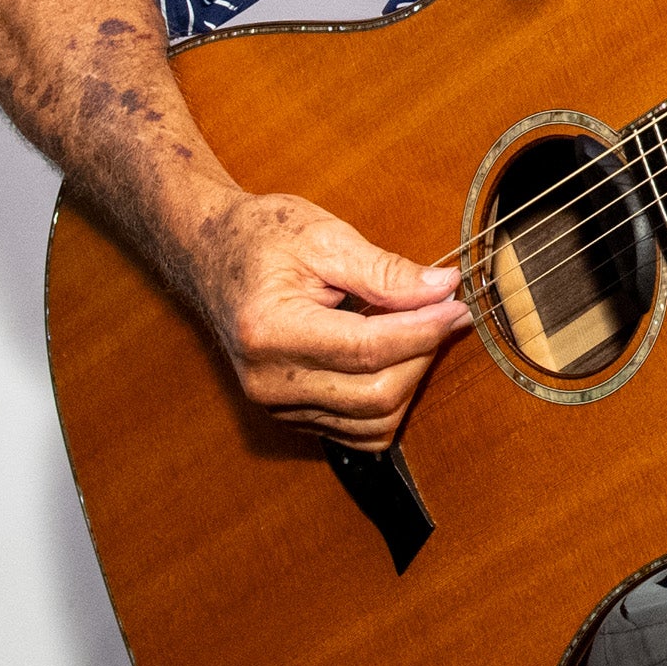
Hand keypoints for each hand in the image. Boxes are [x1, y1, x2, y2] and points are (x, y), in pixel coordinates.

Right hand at [177, 190, 471, 452]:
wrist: (209, 253)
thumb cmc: (261, 236)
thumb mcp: (323, 236)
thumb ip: (385, 270)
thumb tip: (443, 288)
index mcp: (270, 331)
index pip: (368, 350)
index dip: (423, 331)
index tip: (457, 306)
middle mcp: (267, 381)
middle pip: (375, 395)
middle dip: (422, 355)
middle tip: (445, 312)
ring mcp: (274, 405)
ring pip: (372, 421)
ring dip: (409, 380)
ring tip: (417, 330)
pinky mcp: (288, 415)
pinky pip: (357, 429)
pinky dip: (387, 399)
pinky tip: (392, 355)